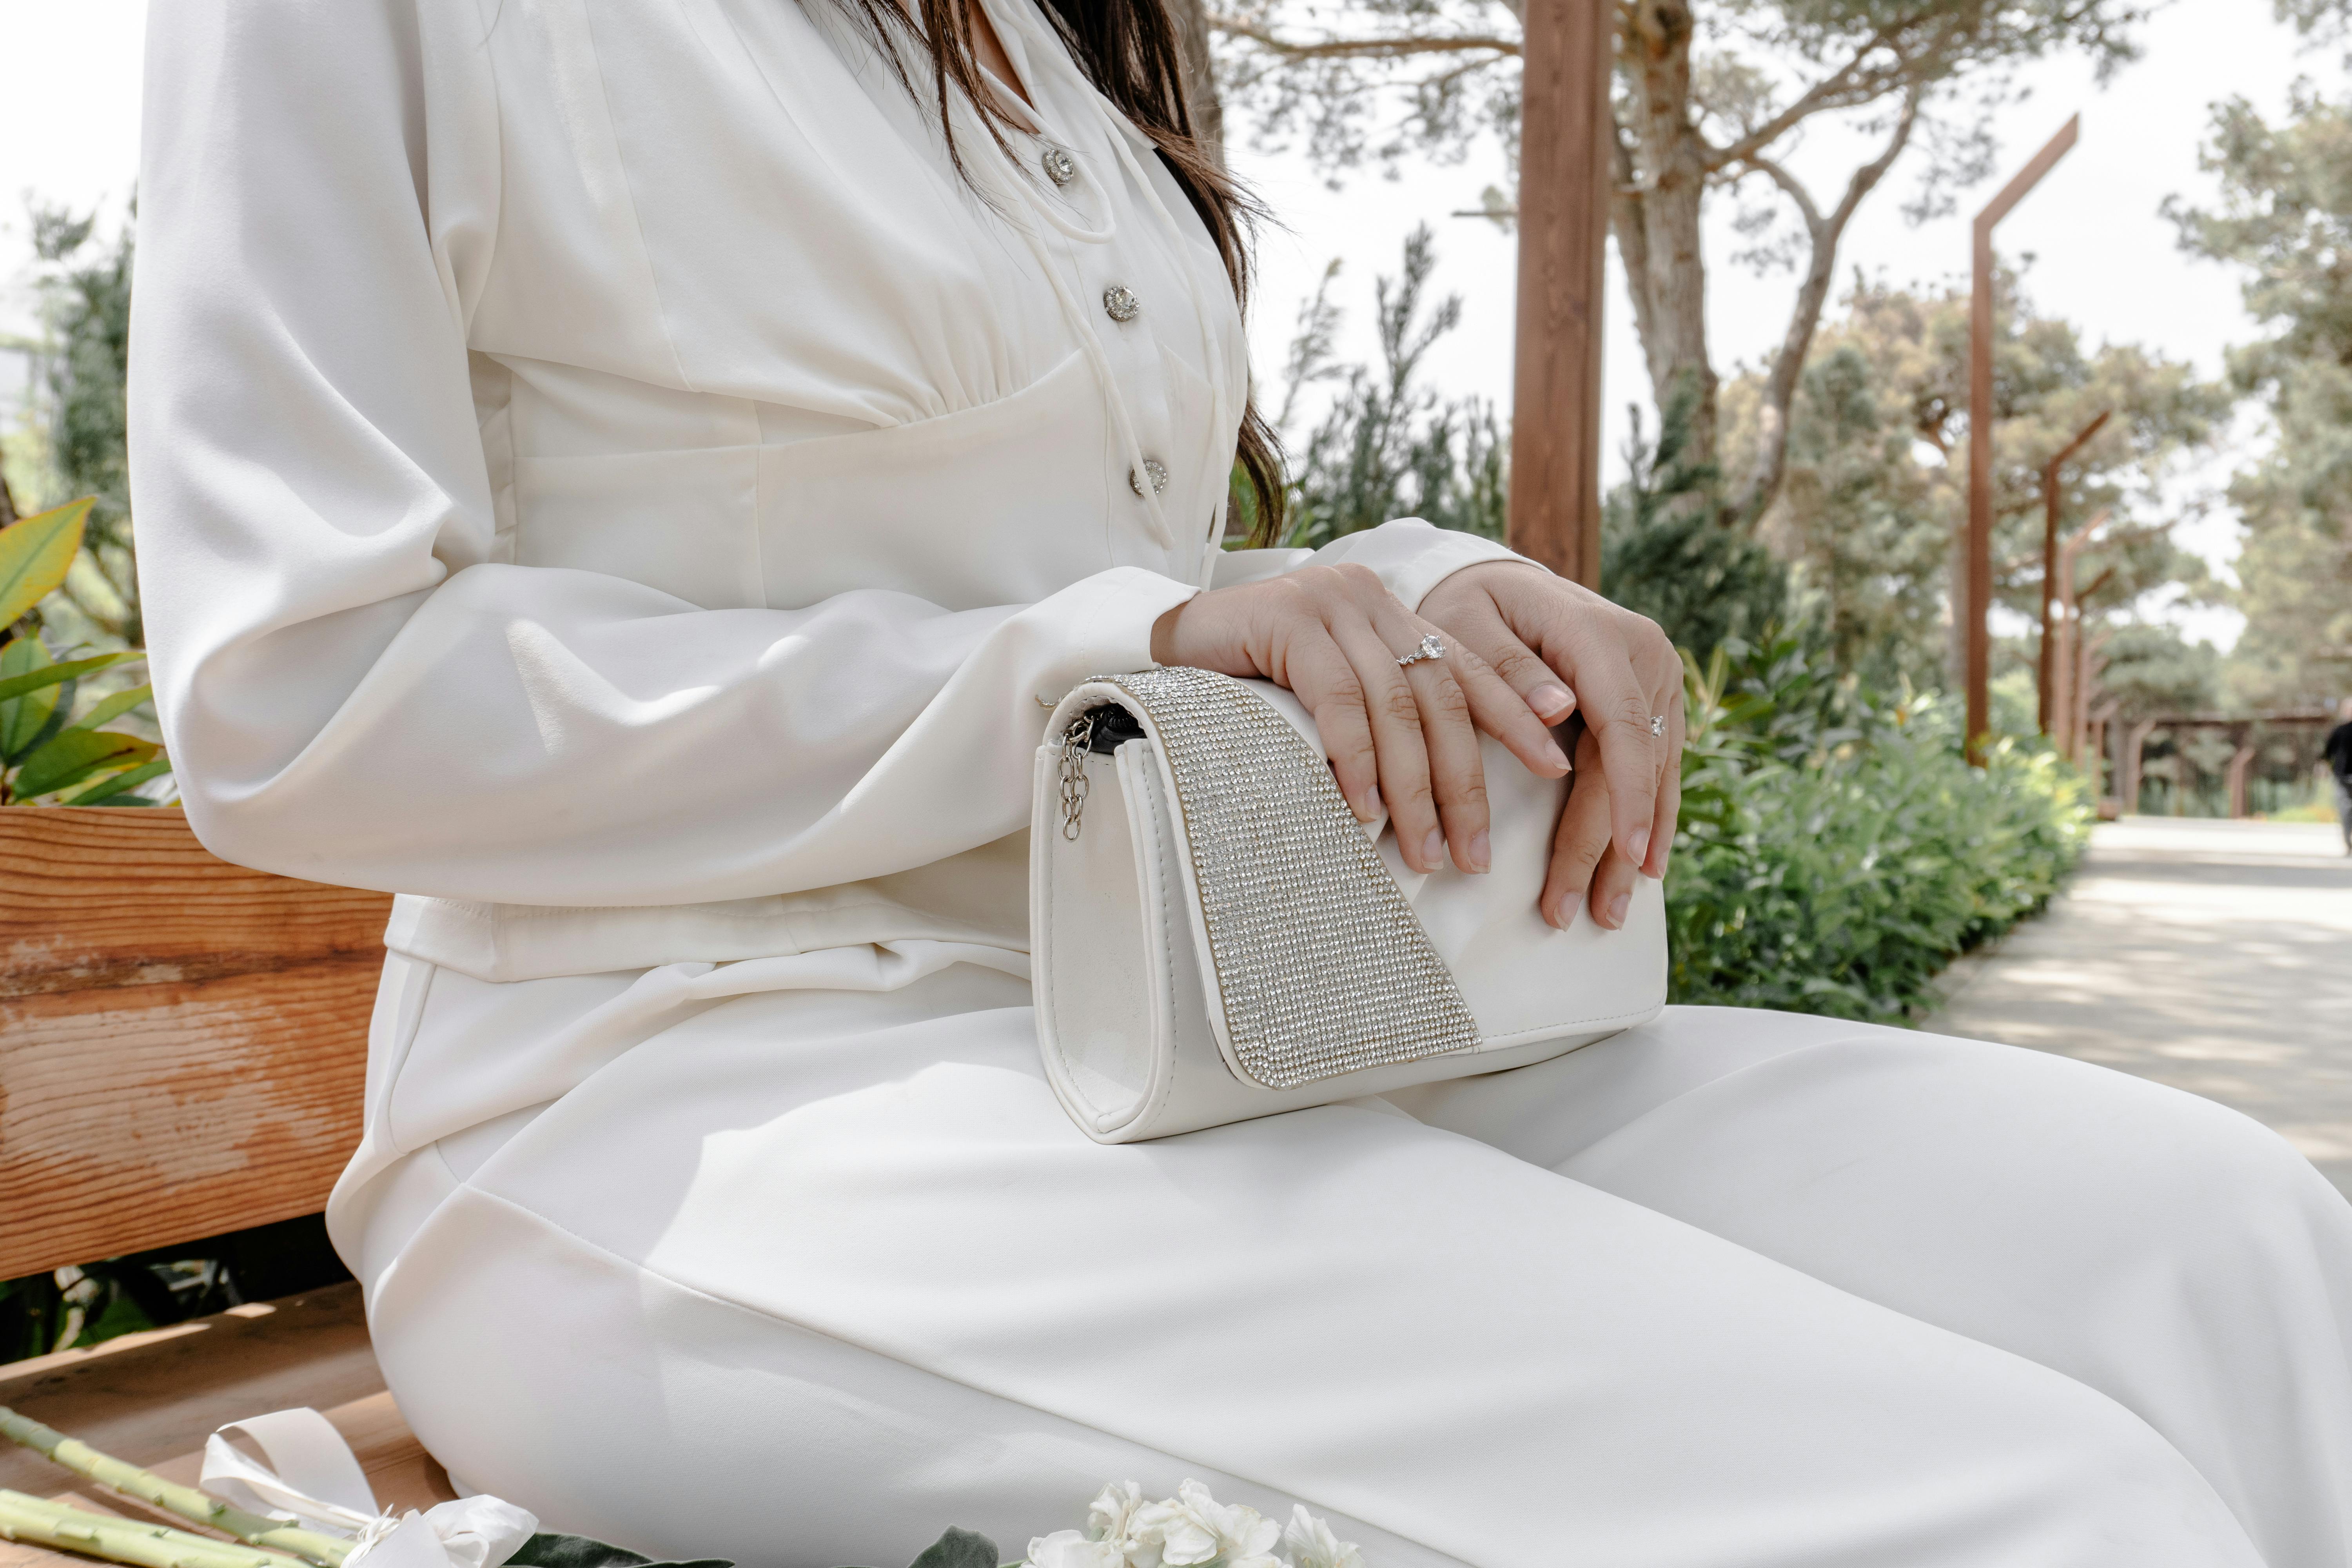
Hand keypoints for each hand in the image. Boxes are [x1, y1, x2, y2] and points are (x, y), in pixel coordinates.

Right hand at [1149, 564, 1570, 875]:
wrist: (1162, 645)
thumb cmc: (1249, 685)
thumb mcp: (1334, 694)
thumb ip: (1385, 715)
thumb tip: (1442, 793)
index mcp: (1393, 613)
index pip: (1467, 670)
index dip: (1516, 719)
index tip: (1558, 768)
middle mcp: (1371, 599)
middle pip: (1440, 696)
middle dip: (1466, 782)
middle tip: (1475, 853)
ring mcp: (1331, 603)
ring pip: (1395, 706)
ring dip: (1413, 789)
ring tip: (1424, 852)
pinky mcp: (1289, 618)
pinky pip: (1338, 700)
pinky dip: (1356, 760)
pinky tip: (1364, 809)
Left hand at [1418, 562, 1683, 929]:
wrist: (1503, 582)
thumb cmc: (1473, 607)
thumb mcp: (1470, 626)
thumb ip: (1508, 670)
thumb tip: (1558, 712)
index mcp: (1601, 635)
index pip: (1623, 725)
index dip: (1627, 794)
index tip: (1626, 852)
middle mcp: (1646, 656)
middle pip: (1636, 764)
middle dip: (1611, 844)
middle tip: (1584, 913)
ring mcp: (1658, 679)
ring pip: (1655, 776)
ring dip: (1634, 848)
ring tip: (1609, 913)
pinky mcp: (1656, 700)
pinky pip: (1659, 768)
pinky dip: (1649, 819)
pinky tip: (1642, 869)